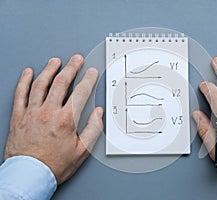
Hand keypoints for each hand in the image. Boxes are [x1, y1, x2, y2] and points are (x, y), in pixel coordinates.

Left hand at [4, 54, 102, 184]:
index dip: (88, 79)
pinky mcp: (18, 117)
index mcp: (66, 120)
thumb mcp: (82, 151)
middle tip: (76, 59)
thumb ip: (93, 129)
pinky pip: (20, 94)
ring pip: (40, 84)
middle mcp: (48, 112)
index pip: (80, 93)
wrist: (29, 175)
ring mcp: (32, 113)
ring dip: (49, 70)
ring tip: (55, 61)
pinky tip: (28, 73)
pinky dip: (24, 81)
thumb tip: (98, 113)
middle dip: (71, 68)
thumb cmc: (54, 165)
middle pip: (61, 83)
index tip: (91, 72)